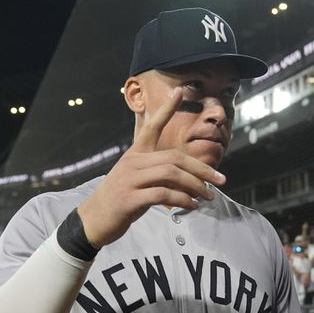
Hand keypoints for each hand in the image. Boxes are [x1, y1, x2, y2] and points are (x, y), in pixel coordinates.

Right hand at [77, 88, 225, 247]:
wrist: (93, 220)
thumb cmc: (119, 200)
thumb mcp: (136, 180)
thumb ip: (157, 174)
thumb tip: (188, 179)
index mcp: (134, 154)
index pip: (151, 126)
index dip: (166, 110)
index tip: (179, 92)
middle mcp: (132, 162)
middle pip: (173, 158)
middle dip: (201, 168)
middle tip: (220, 179)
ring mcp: (130, 180)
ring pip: (170, 174)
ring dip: (195, 186)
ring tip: (209, 196)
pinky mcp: (129, 199)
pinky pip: (163, 195)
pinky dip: (182, 200)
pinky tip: (192, 206)